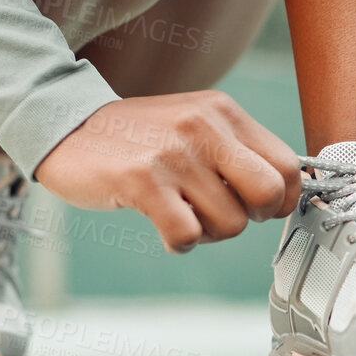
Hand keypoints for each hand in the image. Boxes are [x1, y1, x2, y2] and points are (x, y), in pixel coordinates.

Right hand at [34, 91, 301, 252]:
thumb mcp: (193, 124)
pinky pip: (187, 235)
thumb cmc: (136, 136)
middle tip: (221, 214)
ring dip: (208, 233)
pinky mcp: (142, 179)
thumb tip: (283, 195)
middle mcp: (203, 126)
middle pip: (270, 195)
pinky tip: (163, 227)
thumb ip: (235, 150)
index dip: (282, 199)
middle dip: (252, 218)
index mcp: (223, 112)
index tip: (258, 208)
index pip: (289, 165)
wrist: (66, 125)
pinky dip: (179, 243)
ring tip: (181, 215)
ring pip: (230, 224)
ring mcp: (173, 153)